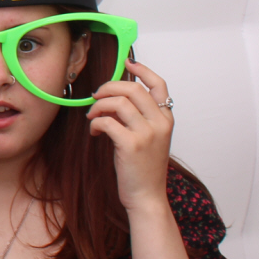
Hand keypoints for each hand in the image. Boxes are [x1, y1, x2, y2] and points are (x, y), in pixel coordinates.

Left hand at [86, 59, 173, 212]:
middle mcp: (160, 123)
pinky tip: (94, 132)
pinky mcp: (131, 144)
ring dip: (99, 106)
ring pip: (118, 102)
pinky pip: (107, 121)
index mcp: (166, 119)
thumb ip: (139, 117)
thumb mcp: (148, 138)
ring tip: (92, 116)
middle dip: (109, 87)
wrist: (147, 196)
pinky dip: (95, 123)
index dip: (142, 69)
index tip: (127, 62)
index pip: (159, 84)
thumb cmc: (143, 168)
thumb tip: (115, 97)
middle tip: (96, 96)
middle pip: (133, 88)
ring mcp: (147, 133)